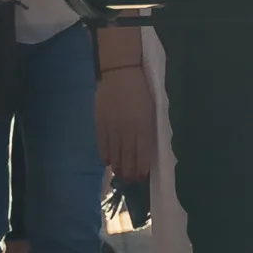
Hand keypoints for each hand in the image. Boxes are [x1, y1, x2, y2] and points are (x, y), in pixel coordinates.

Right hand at [94, 52, 155, 180]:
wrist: (120, 73)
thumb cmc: (141, 90)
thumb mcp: (151, 110)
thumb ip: (148, 130)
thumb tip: (145, 149)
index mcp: (143, 127)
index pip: (142, 155)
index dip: (141, 169)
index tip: (142, 177)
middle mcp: (127, 131)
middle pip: (127, 159)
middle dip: (129, 173)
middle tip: (130, 180)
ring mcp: (112, 128)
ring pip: (114, 155)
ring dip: (117, 168)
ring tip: (120, 174)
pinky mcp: (100, 124)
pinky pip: (102, 146)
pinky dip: (105, 156)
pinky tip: (108, 162)